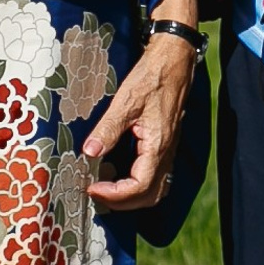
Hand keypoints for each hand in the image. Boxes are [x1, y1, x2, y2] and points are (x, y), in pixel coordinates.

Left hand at [83, 34, 198, 213]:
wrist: (174, 62)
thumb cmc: (152, 78)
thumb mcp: (125, 101)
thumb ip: (108, 129)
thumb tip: (90, 152)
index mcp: (158, 146)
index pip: (139, 187)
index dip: (114, 194)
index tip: (92, 187)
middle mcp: (166, 153)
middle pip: (148, 196)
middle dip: (121, 202)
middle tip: (96, 193)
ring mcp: (168, 151)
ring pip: (154, 190)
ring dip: (131, 197)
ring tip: (106, 189)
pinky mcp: (165, 145)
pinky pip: (155, 176)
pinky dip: (137, 184)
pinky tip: (119, 175)